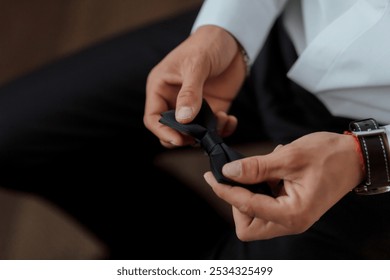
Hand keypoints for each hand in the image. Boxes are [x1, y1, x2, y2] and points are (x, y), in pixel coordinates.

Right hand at [144, 25, 246, 147]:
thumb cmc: (207, 45)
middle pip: (170, 130)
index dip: (163, 132)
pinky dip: (222, 129)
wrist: (232, 39)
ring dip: (207, 133)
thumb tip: (183, 120)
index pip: (153, 118)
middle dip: (184, 137)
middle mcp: (174, 99)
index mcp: (161, 88)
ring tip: (221, 119)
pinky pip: (213, 128)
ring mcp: (194, 106)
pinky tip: (230, 119)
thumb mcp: (196, 66)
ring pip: (193, 133)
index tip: (179, 140)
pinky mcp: (212, 108)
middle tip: (200, 135)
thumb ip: (190, 93)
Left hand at [204, 132, 364, 240]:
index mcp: (292, 214)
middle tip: (237, 176)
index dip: (225, 191)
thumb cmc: (329, 156)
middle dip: (236, 201)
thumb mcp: (289, 157)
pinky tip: (270, 171)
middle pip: (247, 225)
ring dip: (247, 195)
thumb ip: (257, 167)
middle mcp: (291, 222)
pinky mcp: (290, 209)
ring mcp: (291, 217)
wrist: (354, 157)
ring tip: (259, 169)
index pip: (247, 208)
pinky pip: (265, 207)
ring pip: (254, 218)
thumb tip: (228, 172)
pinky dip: (259, 190)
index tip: (211, 176)